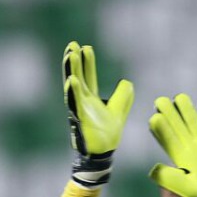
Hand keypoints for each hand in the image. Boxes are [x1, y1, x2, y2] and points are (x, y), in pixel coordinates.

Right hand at [63, 41, 133, 156]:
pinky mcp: (78, 118)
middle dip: (74, 61)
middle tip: (72, 45)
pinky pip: (74, 103)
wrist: (103, 152)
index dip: (86, 62)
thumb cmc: (108, 133)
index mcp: (90, 97)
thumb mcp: (119, 111)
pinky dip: (72, 92)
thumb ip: (123, 96)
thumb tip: (127, 82)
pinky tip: (71, 80)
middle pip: (77, 76)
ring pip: (73, 86)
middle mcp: (82, 100)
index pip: (88, 75)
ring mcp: (78, 108)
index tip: (84, 47)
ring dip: (70, 70)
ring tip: (69, 55)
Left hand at [148, 94, 196, 196]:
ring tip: (182, 102)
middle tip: (162, 103)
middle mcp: (187, 143)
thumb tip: (152, 169)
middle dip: (167, 109)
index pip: (165, 134)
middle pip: (174, 120)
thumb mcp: (186, 189)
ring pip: (189, 114)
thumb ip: (170, 179)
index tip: (155, 118)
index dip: (159, 125)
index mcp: (177, 153)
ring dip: (184, 106)